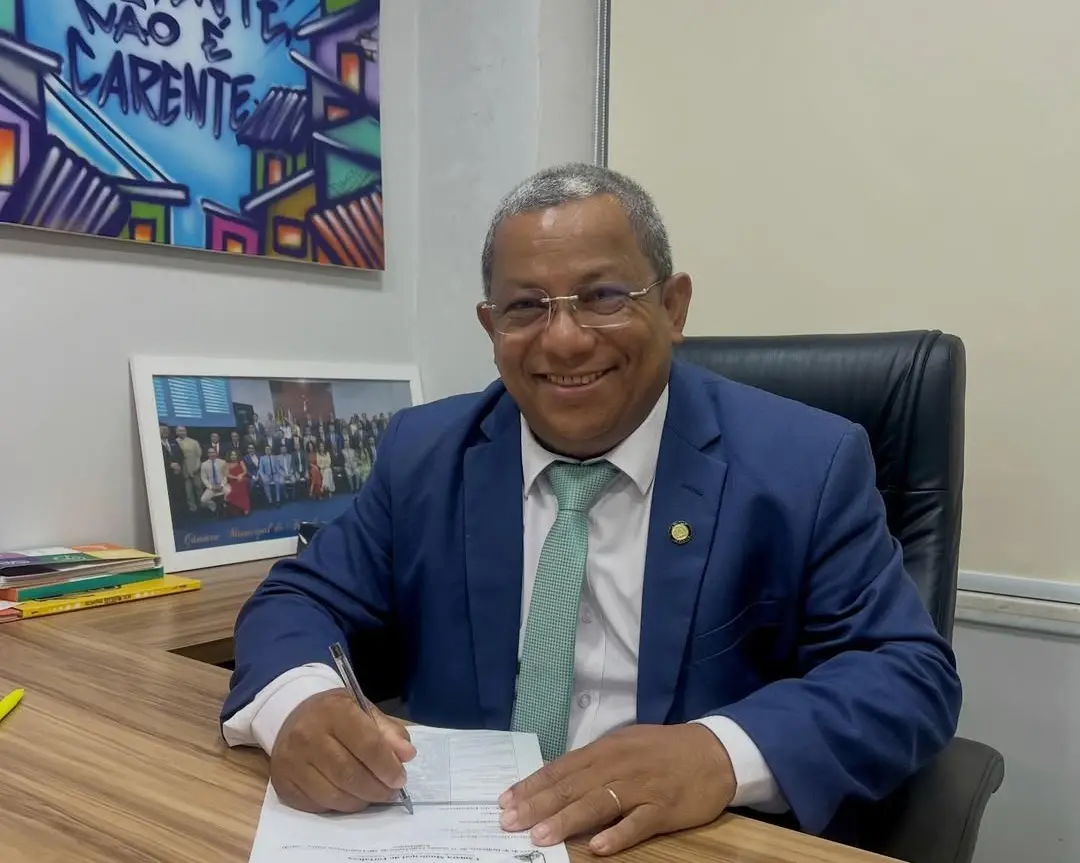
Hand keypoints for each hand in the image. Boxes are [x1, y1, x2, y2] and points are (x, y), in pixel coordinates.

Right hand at [270, 689, 415, 813]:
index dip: (388, 767)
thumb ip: (388, 732)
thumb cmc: (334, 713)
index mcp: (334, 711)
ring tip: (373, 796)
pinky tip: (349, 797)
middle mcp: (308, 735)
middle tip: (391, 792)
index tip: (400, 779)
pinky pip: (317, 805)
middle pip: (350, 775)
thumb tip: (407, 755)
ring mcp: (292, 762)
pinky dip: (339, 807)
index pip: (368, 745)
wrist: (290, 716)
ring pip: (334, 795)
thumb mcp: (363, 710)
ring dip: (360, 801)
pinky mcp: (282, 783)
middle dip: (377, 789)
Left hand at [498, 724, 735, 855]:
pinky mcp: (664, 808)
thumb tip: (558, 778)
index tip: (506, 801)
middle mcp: (619, 765)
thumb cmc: (664, 750)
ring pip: (598, 803)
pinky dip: (617, 834)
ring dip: (567, 820)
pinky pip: (638, 823)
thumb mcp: (625, 746)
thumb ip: (594, 762)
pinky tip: (598, 848)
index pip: (561, 768)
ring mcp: (641, 787)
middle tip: (509, 822)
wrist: (714, 752)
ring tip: (540, 836)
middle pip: (572, 786)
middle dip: (537, 805)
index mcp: (606, 749)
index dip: (532, 785)